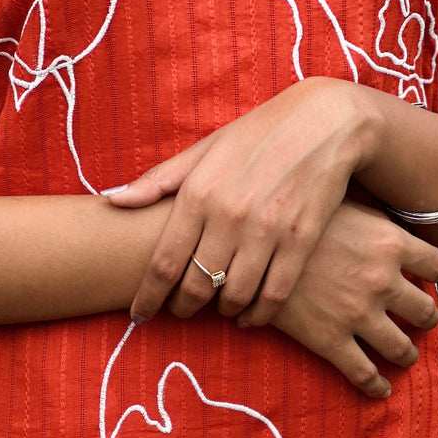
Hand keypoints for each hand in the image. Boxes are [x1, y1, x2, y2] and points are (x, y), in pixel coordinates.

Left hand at [104, 78, 378, 324]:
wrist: (325, 122)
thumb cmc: (258, 135)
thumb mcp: (205, 149)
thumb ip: (159, 180)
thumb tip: (112, 201)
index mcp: (199, 193)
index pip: (163, 262)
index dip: (148, 297)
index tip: (139, 314)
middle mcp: (229, 215)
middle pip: (196, 285)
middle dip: (183, 307)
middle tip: (181, 311)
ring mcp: (267, 231)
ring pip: (234, 295)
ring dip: (222, 311)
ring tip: (218, 308)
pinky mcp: (300, 242)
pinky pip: (273, 296)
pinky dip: (258, 315)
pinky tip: (249, 315)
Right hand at [258, 200, 437, 398]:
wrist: (250, 247)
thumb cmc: (295, 218)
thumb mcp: (343, 204)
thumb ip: (374, 221)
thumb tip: (391, 231)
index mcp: (390, 243)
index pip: (437, 265)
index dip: (433, 274)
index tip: (425, 279)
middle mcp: (382, 281)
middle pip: (426, 312)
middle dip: (425, 319)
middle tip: (419, 321)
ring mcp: (359, 315)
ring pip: (403, 350)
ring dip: (407, 355)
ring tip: (404, 356)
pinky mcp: (332, 341)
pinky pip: (364, 374)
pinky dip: (377, 387)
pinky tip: (381, 390)